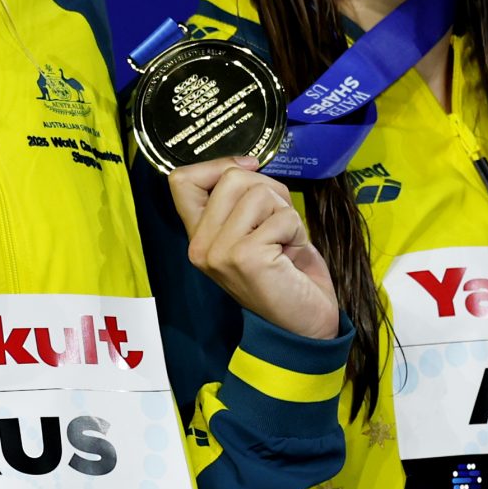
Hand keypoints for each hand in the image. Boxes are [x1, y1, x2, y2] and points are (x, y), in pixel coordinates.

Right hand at [166, 156, 340, 341]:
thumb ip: (242, 198)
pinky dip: (296, 231)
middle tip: (279, 225)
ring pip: (258, 192)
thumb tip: (247, 164)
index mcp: (199, 236)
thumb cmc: (287, 273)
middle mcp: (200, 246)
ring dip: (285, 213)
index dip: (218, 165)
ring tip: (285, 243)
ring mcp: (218, 253)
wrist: (306, 324)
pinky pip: (282, 217)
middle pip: (231, 177)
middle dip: (269, 191)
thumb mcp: (255, 227)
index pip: (181, 180)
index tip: (249, 171)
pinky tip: (291, 256)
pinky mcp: (243, 258)